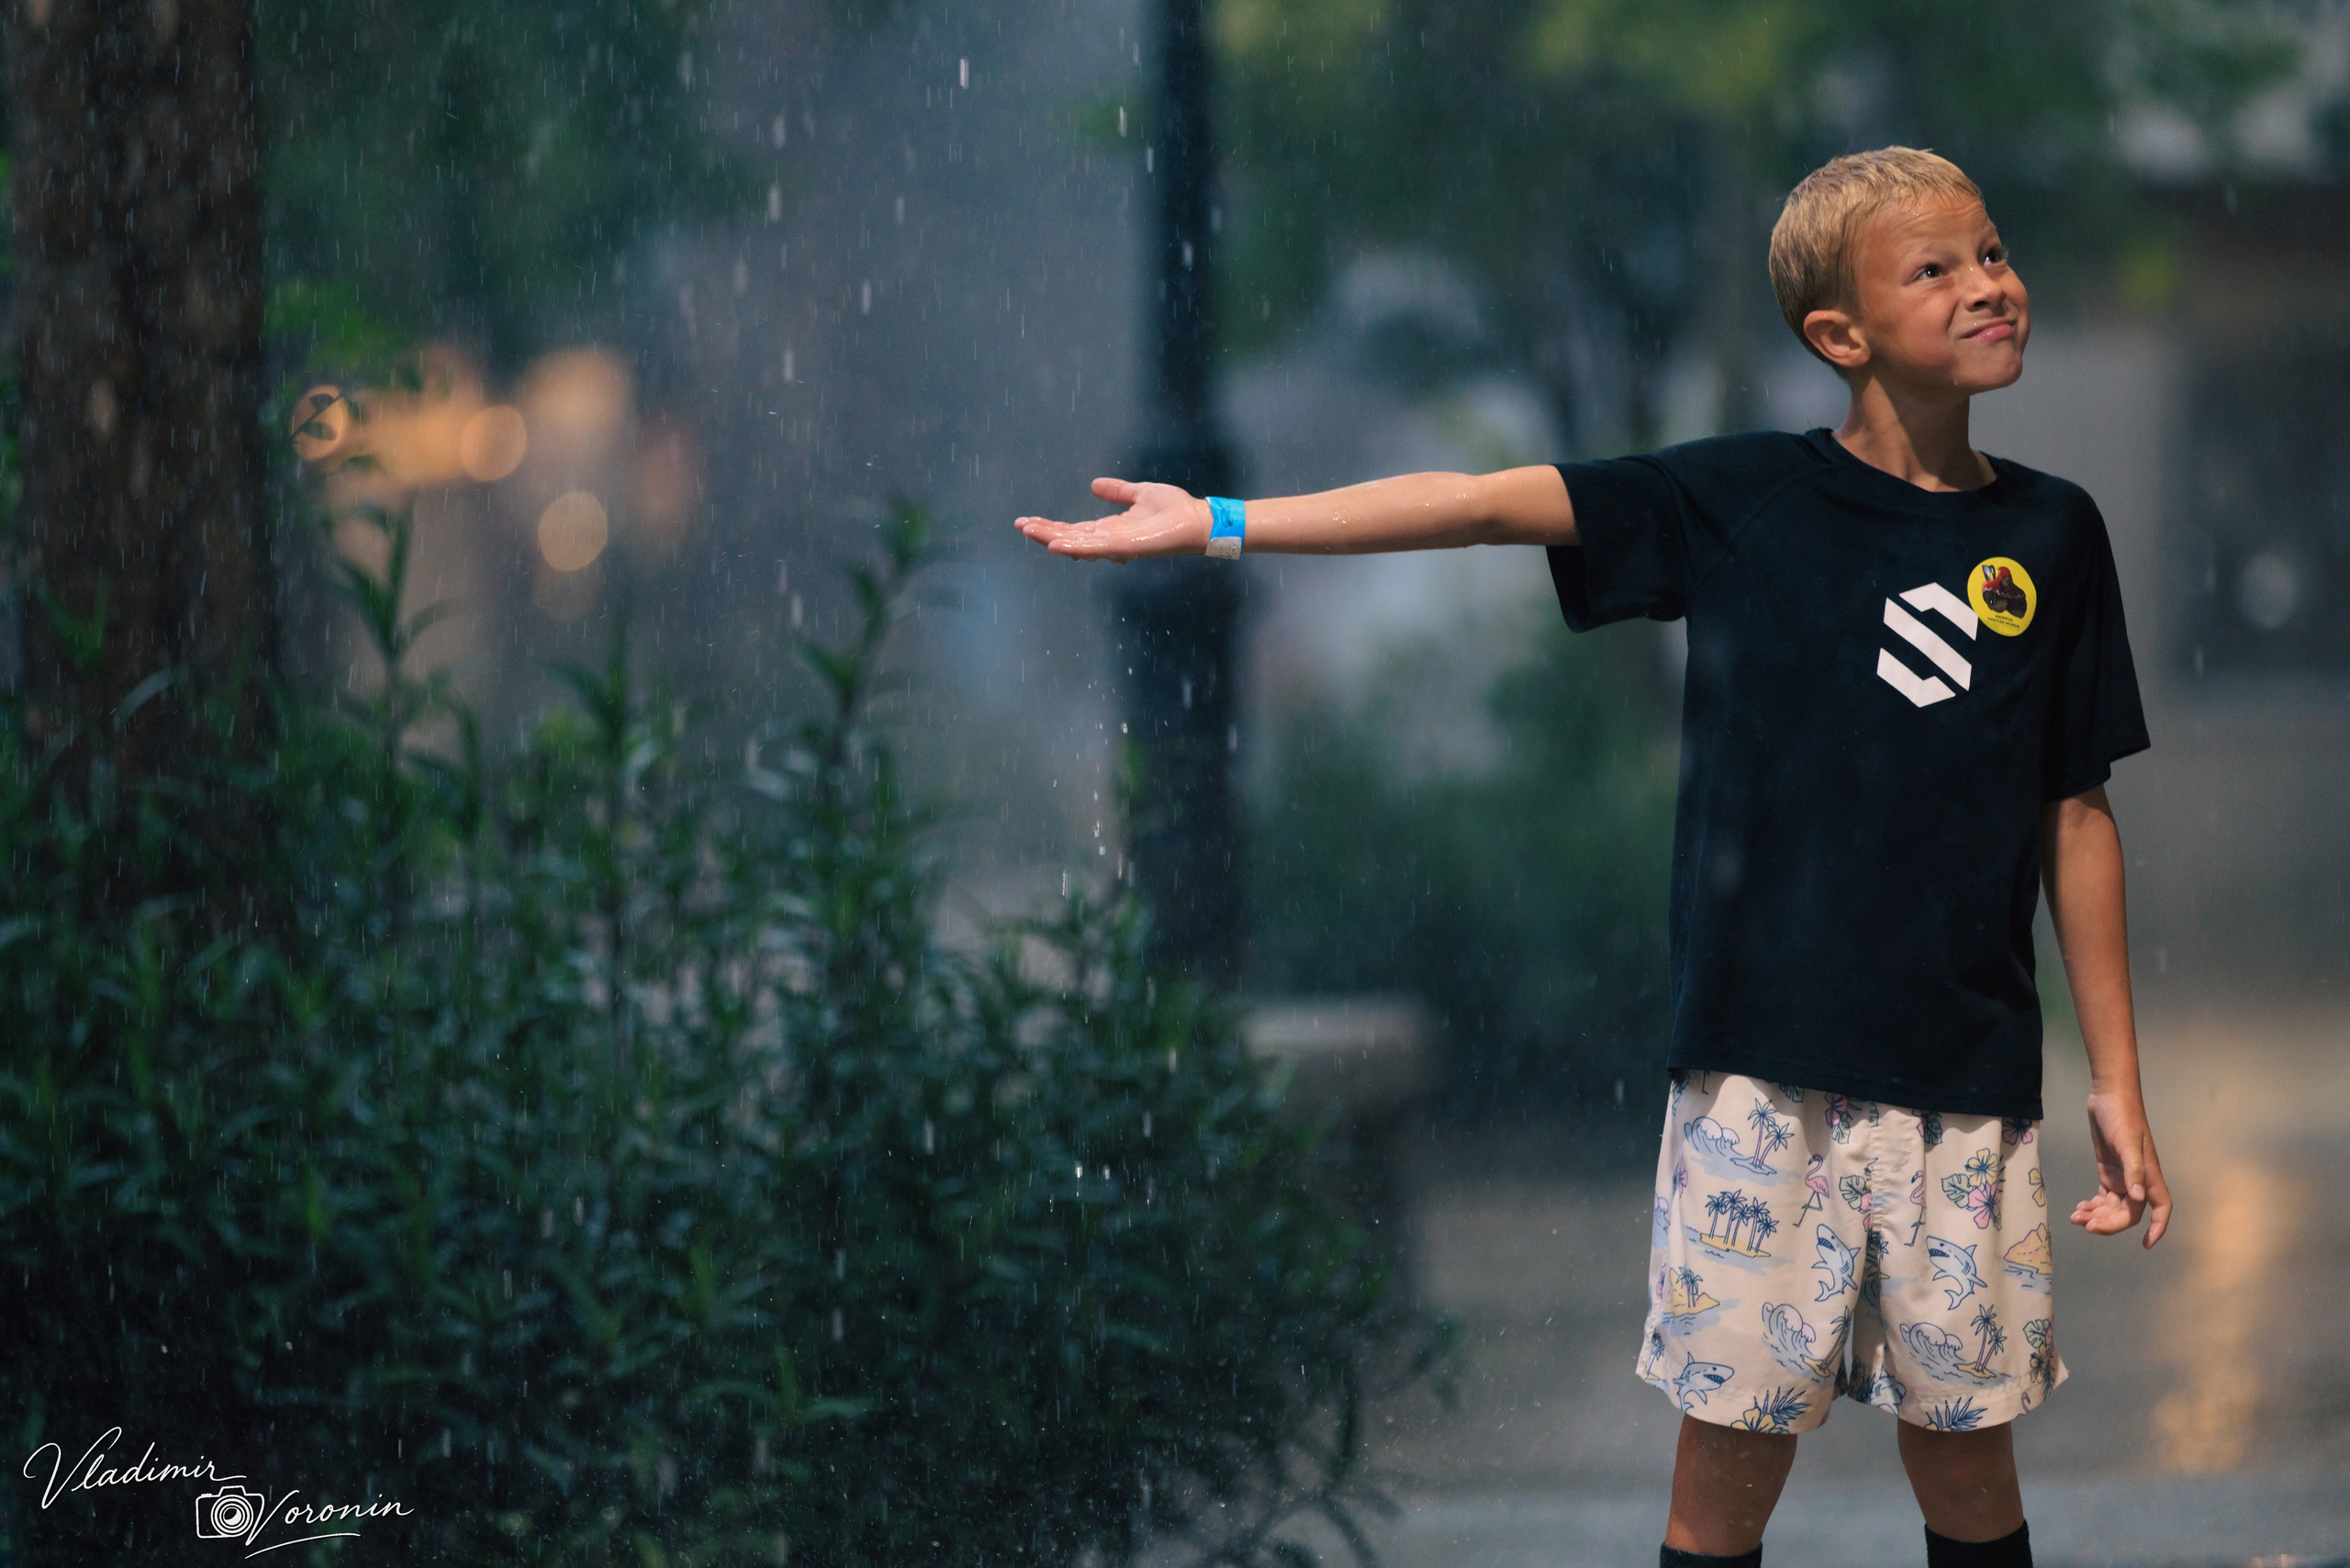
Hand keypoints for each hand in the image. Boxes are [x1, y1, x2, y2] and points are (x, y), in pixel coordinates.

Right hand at [1014, 478, 1210, 561]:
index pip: (1074, 530)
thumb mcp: (1140, 493)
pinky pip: (1096, 548)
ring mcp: (1117, 546)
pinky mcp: (1126, 547)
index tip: (1028, 520)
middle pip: (1070, 539)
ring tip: (1030, 532)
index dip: (1051, 526)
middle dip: (1044, 533)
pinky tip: (1056, 544)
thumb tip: (1094, 484)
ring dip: (1052, 539)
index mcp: (1110, 528)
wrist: (1197, 520)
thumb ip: (1118, 491)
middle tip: (1020, 526)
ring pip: (1077, 545)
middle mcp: (1110, 540)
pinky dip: (1075, 547)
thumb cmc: (1174, 510)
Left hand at [2072, 1089, 2171, 1247]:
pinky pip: (2103, 1197)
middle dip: (2110, 1223)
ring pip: (2113, 1208)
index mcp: (2149, 1176)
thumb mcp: (2127, 1142)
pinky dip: (2093, 1206)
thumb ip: (2133, 1171)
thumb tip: (2138, 1198)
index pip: (2160, 1207)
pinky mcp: (2108, 1171)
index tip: (2146, 1244)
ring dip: (2097, 1216)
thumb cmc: (2122, 1116)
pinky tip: (2079, 1208)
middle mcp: (2138, 1181)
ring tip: (2076, 1217)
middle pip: (2129, 1213)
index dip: (2158, 1227)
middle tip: (2086, 1225)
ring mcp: (2122, 1177)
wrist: (2107, 1096)